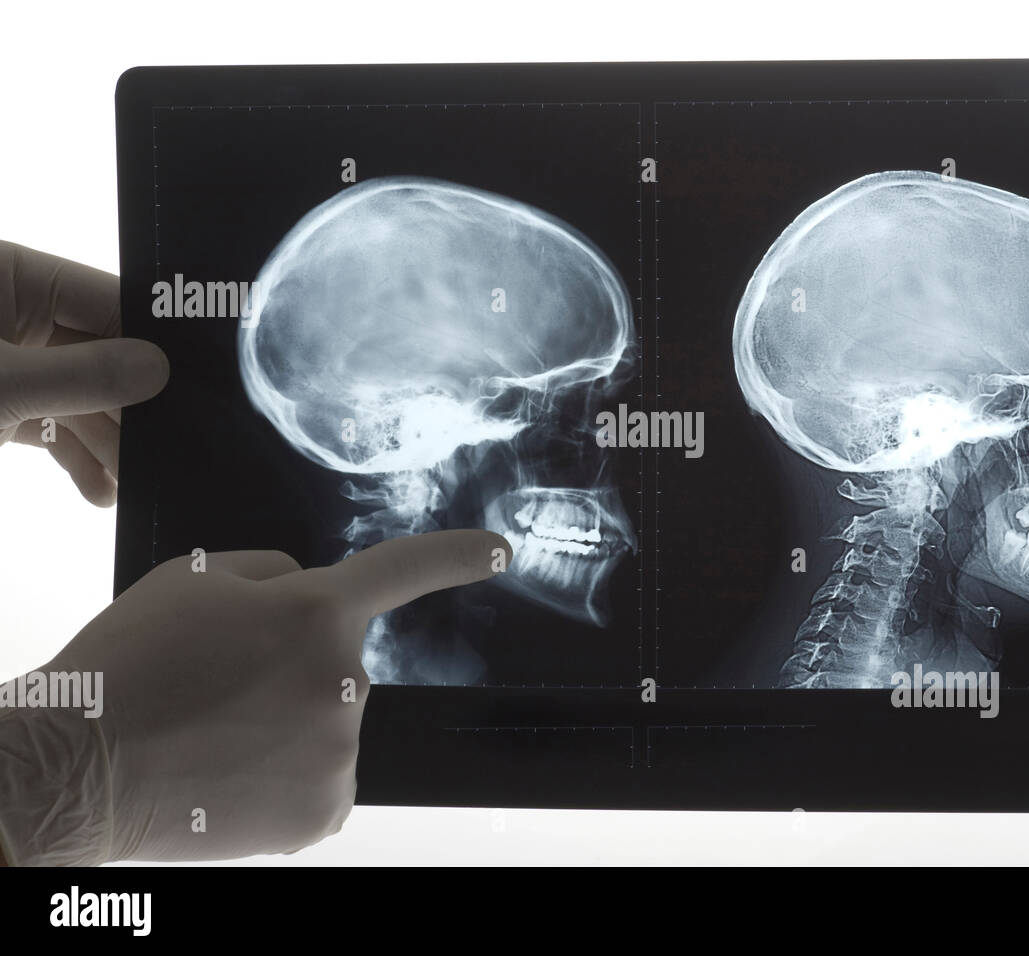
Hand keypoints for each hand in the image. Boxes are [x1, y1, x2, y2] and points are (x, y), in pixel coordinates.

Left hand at [0, 241, 168, 505]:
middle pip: (101, 350)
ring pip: (79, 395)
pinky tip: (100, 493)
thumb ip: (80, 376)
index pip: (108, 298)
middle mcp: (10, 307)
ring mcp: (4, 357)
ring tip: (138, 485)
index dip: (158, 340)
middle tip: (180, 449)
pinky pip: (48, 424)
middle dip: (136, 405)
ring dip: (109, 442)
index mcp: (8, 273)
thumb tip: (161, 370)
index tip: (210, 382)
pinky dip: (73, 457)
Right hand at [0, 529, 510, 863]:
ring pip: (328, 724)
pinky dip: (285, 776)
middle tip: (219, 687)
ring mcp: (339, 752)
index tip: (500, 551)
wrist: (76, 769)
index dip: (458, 555)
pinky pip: (321, 777)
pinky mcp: (325, 811)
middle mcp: (345, 682)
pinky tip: (231, 774)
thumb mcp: (192, 580)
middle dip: (295, 665)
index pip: (403, 571)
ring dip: (287, 723)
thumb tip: (307, 588)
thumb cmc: (125, 666)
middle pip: (338, 662)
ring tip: (212, 734)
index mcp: (315, 613)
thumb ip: (271, 574)